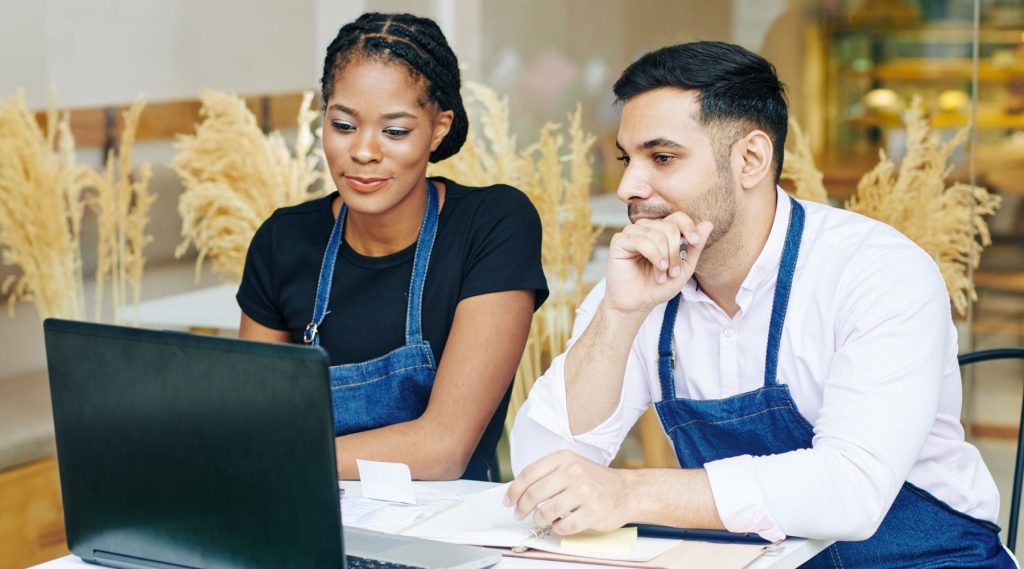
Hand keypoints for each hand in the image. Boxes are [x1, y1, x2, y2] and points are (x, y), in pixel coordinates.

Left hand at [504, 450, 632, 534]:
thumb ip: (549, 474)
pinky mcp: (593, 511)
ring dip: (539, 519)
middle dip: (522, 507)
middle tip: (520, 514)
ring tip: (541, 520)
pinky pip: (564, 525)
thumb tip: (520, 490)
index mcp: (564, 458)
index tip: (509, 501)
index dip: (514, 490)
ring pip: (547, 511)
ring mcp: (584, 492)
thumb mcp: (572, 465)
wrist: (627, 491)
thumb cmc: (596, 481)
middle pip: (534, 493)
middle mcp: (574, 472)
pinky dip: (557, 528)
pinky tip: (559, 524)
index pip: (529, 473)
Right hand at [605, 213, 712, 316]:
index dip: (689, 227)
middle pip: (669, 227)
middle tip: (674, 271)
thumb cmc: (659, 286)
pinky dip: (654, 255)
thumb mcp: (684, 268)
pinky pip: (641, 240)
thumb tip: (708, 224)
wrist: (638, 303)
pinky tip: (658, 269)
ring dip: (665, 258)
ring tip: (663, 274)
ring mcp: (632, 233)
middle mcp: (646, 228)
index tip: (695, 242)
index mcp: (661, 231)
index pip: (677, 217)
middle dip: (676, 252)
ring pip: (657, 235)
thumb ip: (695, 246)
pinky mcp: (619, 241)